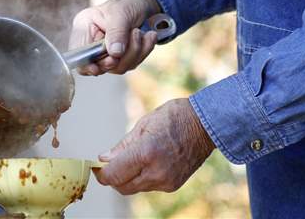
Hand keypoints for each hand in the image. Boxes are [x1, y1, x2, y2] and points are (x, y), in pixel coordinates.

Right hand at [68, 0, 162, 75]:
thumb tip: (114, 54)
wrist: (143, 5)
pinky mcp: (118, 58)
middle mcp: (91, 42)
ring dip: (135, 52)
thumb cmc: (128, 4)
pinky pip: (130, 64)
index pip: (78, 54)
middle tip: (136, 34)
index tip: (105, 64)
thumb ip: (116, 32)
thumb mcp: (121, 12)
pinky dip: (142, 52)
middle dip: (122, 54)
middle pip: (99, 65)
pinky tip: (148, 37)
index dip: (87, 65)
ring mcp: (105, 53)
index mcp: (83, 27)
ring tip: (142, 32)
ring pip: (117, 67)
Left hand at [93, 98, 213, 193]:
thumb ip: (123, 145)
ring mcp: (166, 181)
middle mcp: (155, 171)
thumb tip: (104, 159)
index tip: (97, 167)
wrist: (207, 124)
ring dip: (128, 177)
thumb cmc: (175, 116)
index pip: (113, 175)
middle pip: (122, 187)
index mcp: (146, 152)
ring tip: (134, 158)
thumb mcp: (144, 124)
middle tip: (111, 164)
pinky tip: (150, 162)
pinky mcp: (173, 185)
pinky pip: (149, 186)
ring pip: (135, 188)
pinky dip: (144, 177)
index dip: (101, 173)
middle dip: (113, 177)